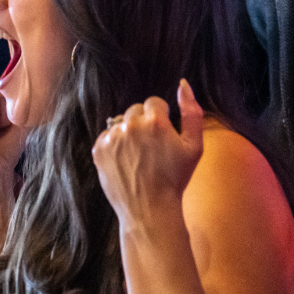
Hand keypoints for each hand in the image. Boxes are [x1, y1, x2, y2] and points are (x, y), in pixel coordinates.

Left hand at [92, 80, 204, 229]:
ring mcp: (112, 138)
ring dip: (129, 133)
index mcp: (155, 121)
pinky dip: (115, 144)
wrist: (149, 209)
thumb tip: (183, 83)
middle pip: (136, 110)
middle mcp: (130, 125)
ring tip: (139, 156)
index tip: (164, 136)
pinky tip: (126, 161)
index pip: (155, 102)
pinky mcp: (99, 150)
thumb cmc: (175, 179)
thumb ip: (192, 112)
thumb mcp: (195, 146)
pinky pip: (107, 136)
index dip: (162, 119)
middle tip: (152, 147)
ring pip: (121, 123)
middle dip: (144, 123)